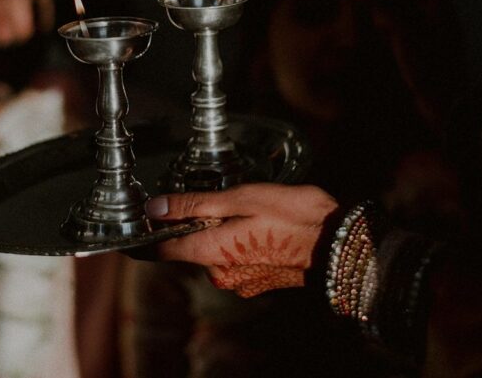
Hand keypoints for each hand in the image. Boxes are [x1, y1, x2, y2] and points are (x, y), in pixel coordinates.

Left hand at [147, 183, 338, 297]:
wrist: (337, 243)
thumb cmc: (291, 215)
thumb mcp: (240, 198)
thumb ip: (195, 205)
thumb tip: (155, 208)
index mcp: (212, 252)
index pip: (162, 250)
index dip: (148, 234)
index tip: (144, 220)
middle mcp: (221, 274)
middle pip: (191, 247)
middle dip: (196, 224)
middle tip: (218, 199)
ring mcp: (240, 281)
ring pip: (215, 251)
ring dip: (220, 232)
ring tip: (246, 210)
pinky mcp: (257, 283)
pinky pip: (235, 260)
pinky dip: (239, 242)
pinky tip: (259, 226)